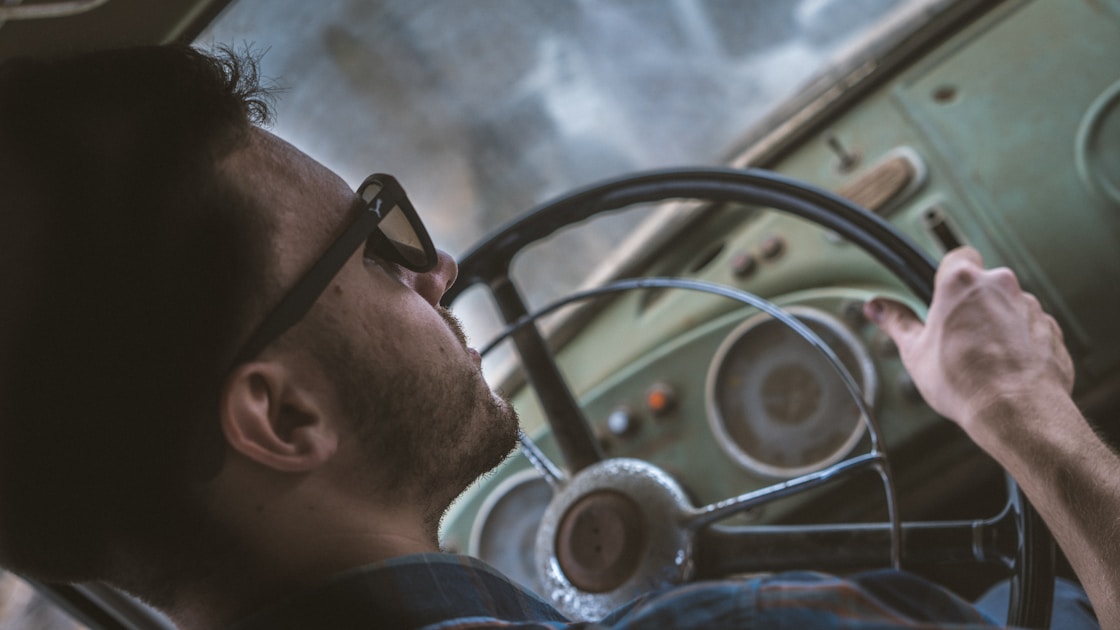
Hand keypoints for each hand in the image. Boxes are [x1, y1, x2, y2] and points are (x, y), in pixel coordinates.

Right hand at [863, 247, 1073, 434]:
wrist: (1016, 412)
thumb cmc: (965, 382)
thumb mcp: (915, 352)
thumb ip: (896, 322)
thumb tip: (877, 308)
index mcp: (961, 283)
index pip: (956, 257)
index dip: (948, 275)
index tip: (941, 295)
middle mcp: (1000, 286)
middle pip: (982, 284)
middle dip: (971, 305)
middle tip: (955, 336)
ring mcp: (1030, 307)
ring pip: (1007, 307)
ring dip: (996, 324)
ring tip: (982, 359)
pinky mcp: (1051, 330)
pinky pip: (1030, 329)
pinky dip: (1019, 343)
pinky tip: (1005, 368)